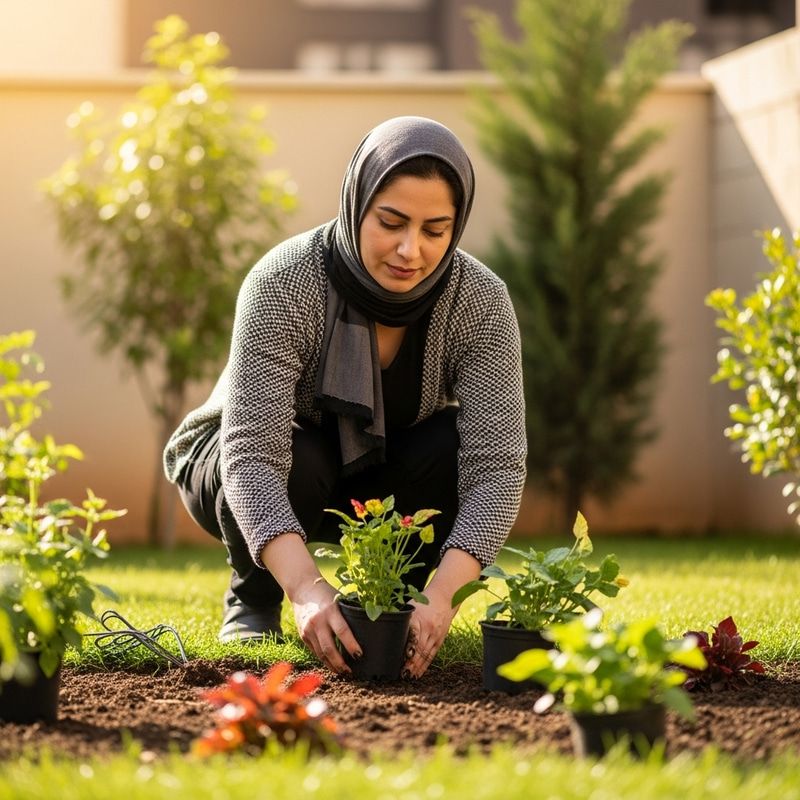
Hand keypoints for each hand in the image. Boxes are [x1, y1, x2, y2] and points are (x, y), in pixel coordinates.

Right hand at [259, 533, 360, 675]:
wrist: (302, 588)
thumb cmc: (326, 593)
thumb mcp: (339, 599)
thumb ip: (349, 614)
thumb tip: (369, 628)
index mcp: (330, 610)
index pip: (342, 631)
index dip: (352, 646)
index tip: (360, 656)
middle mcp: (318, 622)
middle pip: (330, 649)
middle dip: (341, 664)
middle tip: (351, 673)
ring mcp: (308, 630)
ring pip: (321, 654)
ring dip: (333, 666)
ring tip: (343, 673)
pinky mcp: (303, 635)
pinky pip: (315, 651)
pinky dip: (325, 660)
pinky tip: (333, 664)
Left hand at [403, 547, 481, 678]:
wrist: (445, 598)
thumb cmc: (423, 602)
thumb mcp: (411, 606)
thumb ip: (400, 618)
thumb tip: (381, 627)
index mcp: (418, 618)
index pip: (413, 635)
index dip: (408, 648)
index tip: (402, 658)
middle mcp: (428, 628)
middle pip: (419, 649)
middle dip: (410, 663)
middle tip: (401, 674)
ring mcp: (435, 635)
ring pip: (425, 655)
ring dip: (416, 667)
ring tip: (407, 677)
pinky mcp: (440, 641)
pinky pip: (431, 656)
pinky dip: (424, 666)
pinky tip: (417, 674)